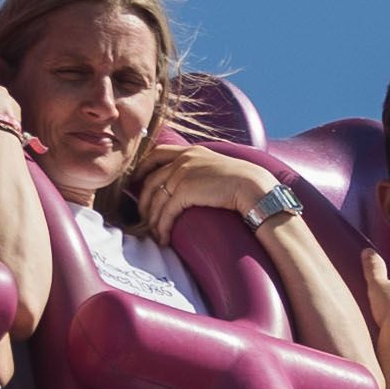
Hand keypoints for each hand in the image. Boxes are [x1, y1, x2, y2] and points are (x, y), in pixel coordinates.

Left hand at [119, 139, 278, 230]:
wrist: (253, 186)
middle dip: (143, 201)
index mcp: (190, 151)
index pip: (157, 153)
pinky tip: (164, 238)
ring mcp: (182, 173)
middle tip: (143, 217)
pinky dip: (162, 227)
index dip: (143, 167)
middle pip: (150, 179)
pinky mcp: (184, 191)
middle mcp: (183, 159)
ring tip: (155, 233)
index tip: (136, 182)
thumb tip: (191, 185)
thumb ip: (200, 170)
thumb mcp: (217, 167)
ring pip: (156, 199)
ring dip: (153, 219)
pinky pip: (165, 212)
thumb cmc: (243, 181)